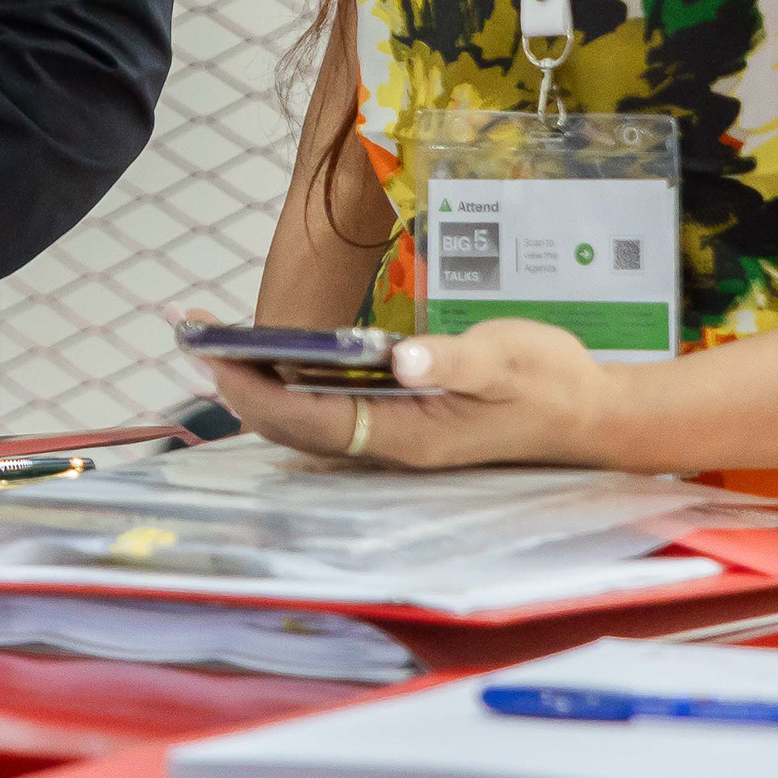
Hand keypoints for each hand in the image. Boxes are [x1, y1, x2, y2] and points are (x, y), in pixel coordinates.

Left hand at [212, 320, 622, 470]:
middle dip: (234, 381)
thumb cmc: (551, 381)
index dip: (253, 389)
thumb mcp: (508, 358)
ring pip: (302, 417)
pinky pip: (324, 408)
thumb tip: (398, 359)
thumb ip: (452, 360)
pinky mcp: (397, 422)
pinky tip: (269, 351)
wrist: (591, 415)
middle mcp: (389, 447)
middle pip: (290, 423)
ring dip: (255, 380)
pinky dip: (288, 379)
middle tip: (187, 330)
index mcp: (407, 438)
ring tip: (210, 335)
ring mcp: (392, 437)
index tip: (209, 352)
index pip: (307, 420)